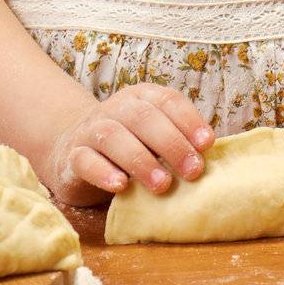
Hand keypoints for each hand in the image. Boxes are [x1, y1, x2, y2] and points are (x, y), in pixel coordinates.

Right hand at [45, 82, 214, 207]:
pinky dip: (103, 172)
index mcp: (141, 97)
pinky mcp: (72, 156)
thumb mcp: (153, 137)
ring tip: (162, 185)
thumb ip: (176, 141)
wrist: (73, 149)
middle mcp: (116, 109)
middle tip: (193, 171)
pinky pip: (85, 160)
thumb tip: (211, 159)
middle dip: (172, 143)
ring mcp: (91, 130)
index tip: (208, 144)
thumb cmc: (129, 146)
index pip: (167, 100)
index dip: (189, 120)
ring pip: (113, 137)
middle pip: (143, 117)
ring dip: (141, 160)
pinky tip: (120, 186)